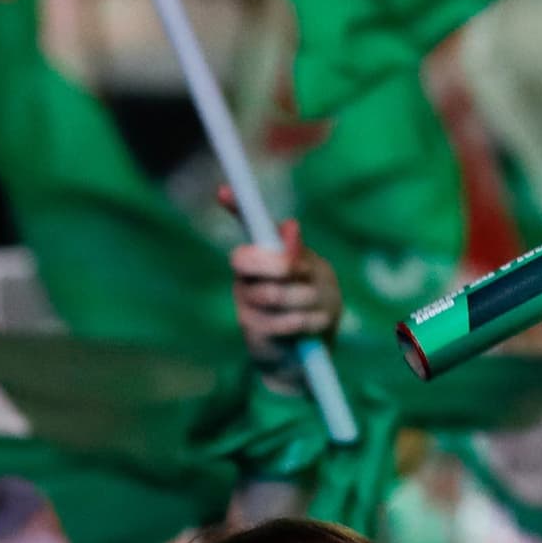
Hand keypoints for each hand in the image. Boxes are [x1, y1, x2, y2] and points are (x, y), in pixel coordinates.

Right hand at [227, 212, 337, 362]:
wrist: (309, 352)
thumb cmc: (314, 304)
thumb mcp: (316, 276)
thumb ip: (300, 254)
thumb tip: (290, 227)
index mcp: (262, 255)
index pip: (245, 225)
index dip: (235, 206)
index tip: (224, 190)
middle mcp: (245, 276)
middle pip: (247, 259)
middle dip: (281, 266)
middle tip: (303, 274)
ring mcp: (245, 302)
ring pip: (273, 292)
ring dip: (306, 301)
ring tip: (317, 309)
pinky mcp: (251, 330)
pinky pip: (282, 320)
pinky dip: (307, 323)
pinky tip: (311, 327)